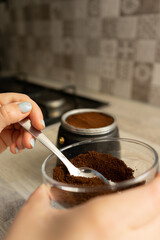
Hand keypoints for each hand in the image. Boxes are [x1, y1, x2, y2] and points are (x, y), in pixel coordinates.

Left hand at [0, 93, 44, 152]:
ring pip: (26, 128)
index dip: (34, 112)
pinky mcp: (6, 136)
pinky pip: (20, 137)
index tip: (39, 124)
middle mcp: (4, 112)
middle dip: (31, 129)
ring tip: (23, 145)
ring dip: (28, 138)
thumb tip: (26, 107)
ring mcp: (5, 125)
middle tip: (30, 140)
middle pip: (27, 116)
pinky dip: (22, 144)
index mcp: (0, 103)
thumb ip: (8, 113)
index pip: (23, 100)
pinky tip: (17, 147)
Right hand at [5, 174, 159, 239]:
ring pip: (155, 238)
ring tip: (145, 209)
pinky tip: (133, 231)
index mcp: (102, 221)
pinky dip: (145, 236)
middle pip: (159, 220)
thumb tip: (51, 190)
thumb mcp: (33, 216)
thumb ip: (46, 194)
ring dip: (154, 221)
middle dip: (158, 201)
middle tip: (152, 190)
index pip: (150, 198)